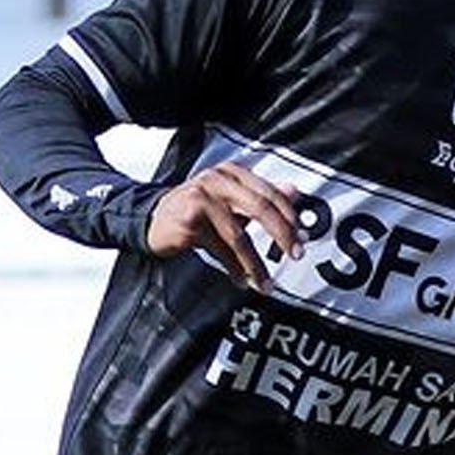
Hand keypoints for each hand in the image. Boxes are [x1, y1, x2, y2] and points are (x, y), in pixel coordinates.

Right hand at [144, 160, 302, 288]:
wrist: (152, 221)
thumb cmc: (194, 211)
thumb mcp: (230, 201)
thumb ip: (262, 196)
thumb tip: (295, 192)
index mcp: (231, 172)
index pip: (269, 193)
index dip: (289, 216)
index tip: (302, 238)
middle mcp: (217, 180)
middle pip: (260, 207)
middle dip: (282, 234)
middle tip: (296, 254)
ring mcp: (201, 198)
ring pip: (239, 234)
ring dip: (256, 263)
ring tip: (266, 282)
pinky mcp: (189, 220)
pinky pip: (220, 248)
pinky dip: (234, 268)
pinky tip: (242, 280)